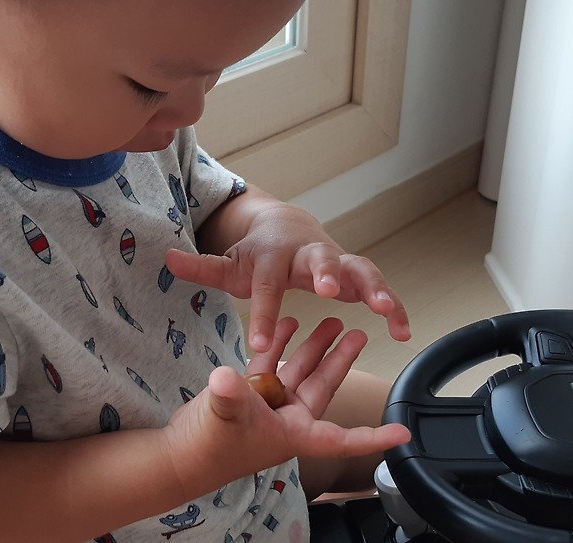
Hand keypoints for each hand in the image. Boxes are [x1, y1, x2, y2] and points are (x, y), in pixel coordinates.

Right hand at [162, 317, 410, 495]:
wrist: (178, 455)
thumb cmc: (207, 449)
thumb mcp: (223, 418)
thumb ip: (230, 396)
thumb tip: (227, 377)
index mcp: (294, 434)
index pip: (343, 437)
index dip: (373, 438)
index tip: (402, 433)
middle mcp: (287, 420)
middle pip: (324, 388)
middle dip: (342, 362)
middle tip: (361, 334)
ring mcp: (269, 406)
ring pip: (300, 371)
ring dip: (315, 347)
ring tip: (334, 321)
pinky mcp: (250, 394)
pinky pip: (272, 366)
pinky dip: (281, 346)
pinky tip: (289, 323)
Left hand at [165, 203, 409, 352]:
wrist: (289, 228)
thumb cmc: (256, 255)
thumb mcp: (227, 263)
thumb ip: (200, 267)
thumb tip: (165, 259)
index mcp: (272, 256)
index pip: (265, 286)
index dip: (261, 313)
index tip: (257, 345)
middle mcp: (308, 254)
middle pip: (318, 260)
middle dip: (325, 272)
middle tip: (329, 288)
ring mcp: (336, 260)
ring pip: (359, 270)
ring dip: (375, 288)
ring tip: (388, 311)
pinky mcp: (356, 273)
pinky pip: (380, 288)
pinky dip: (396, 306)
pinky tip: (406, 332)